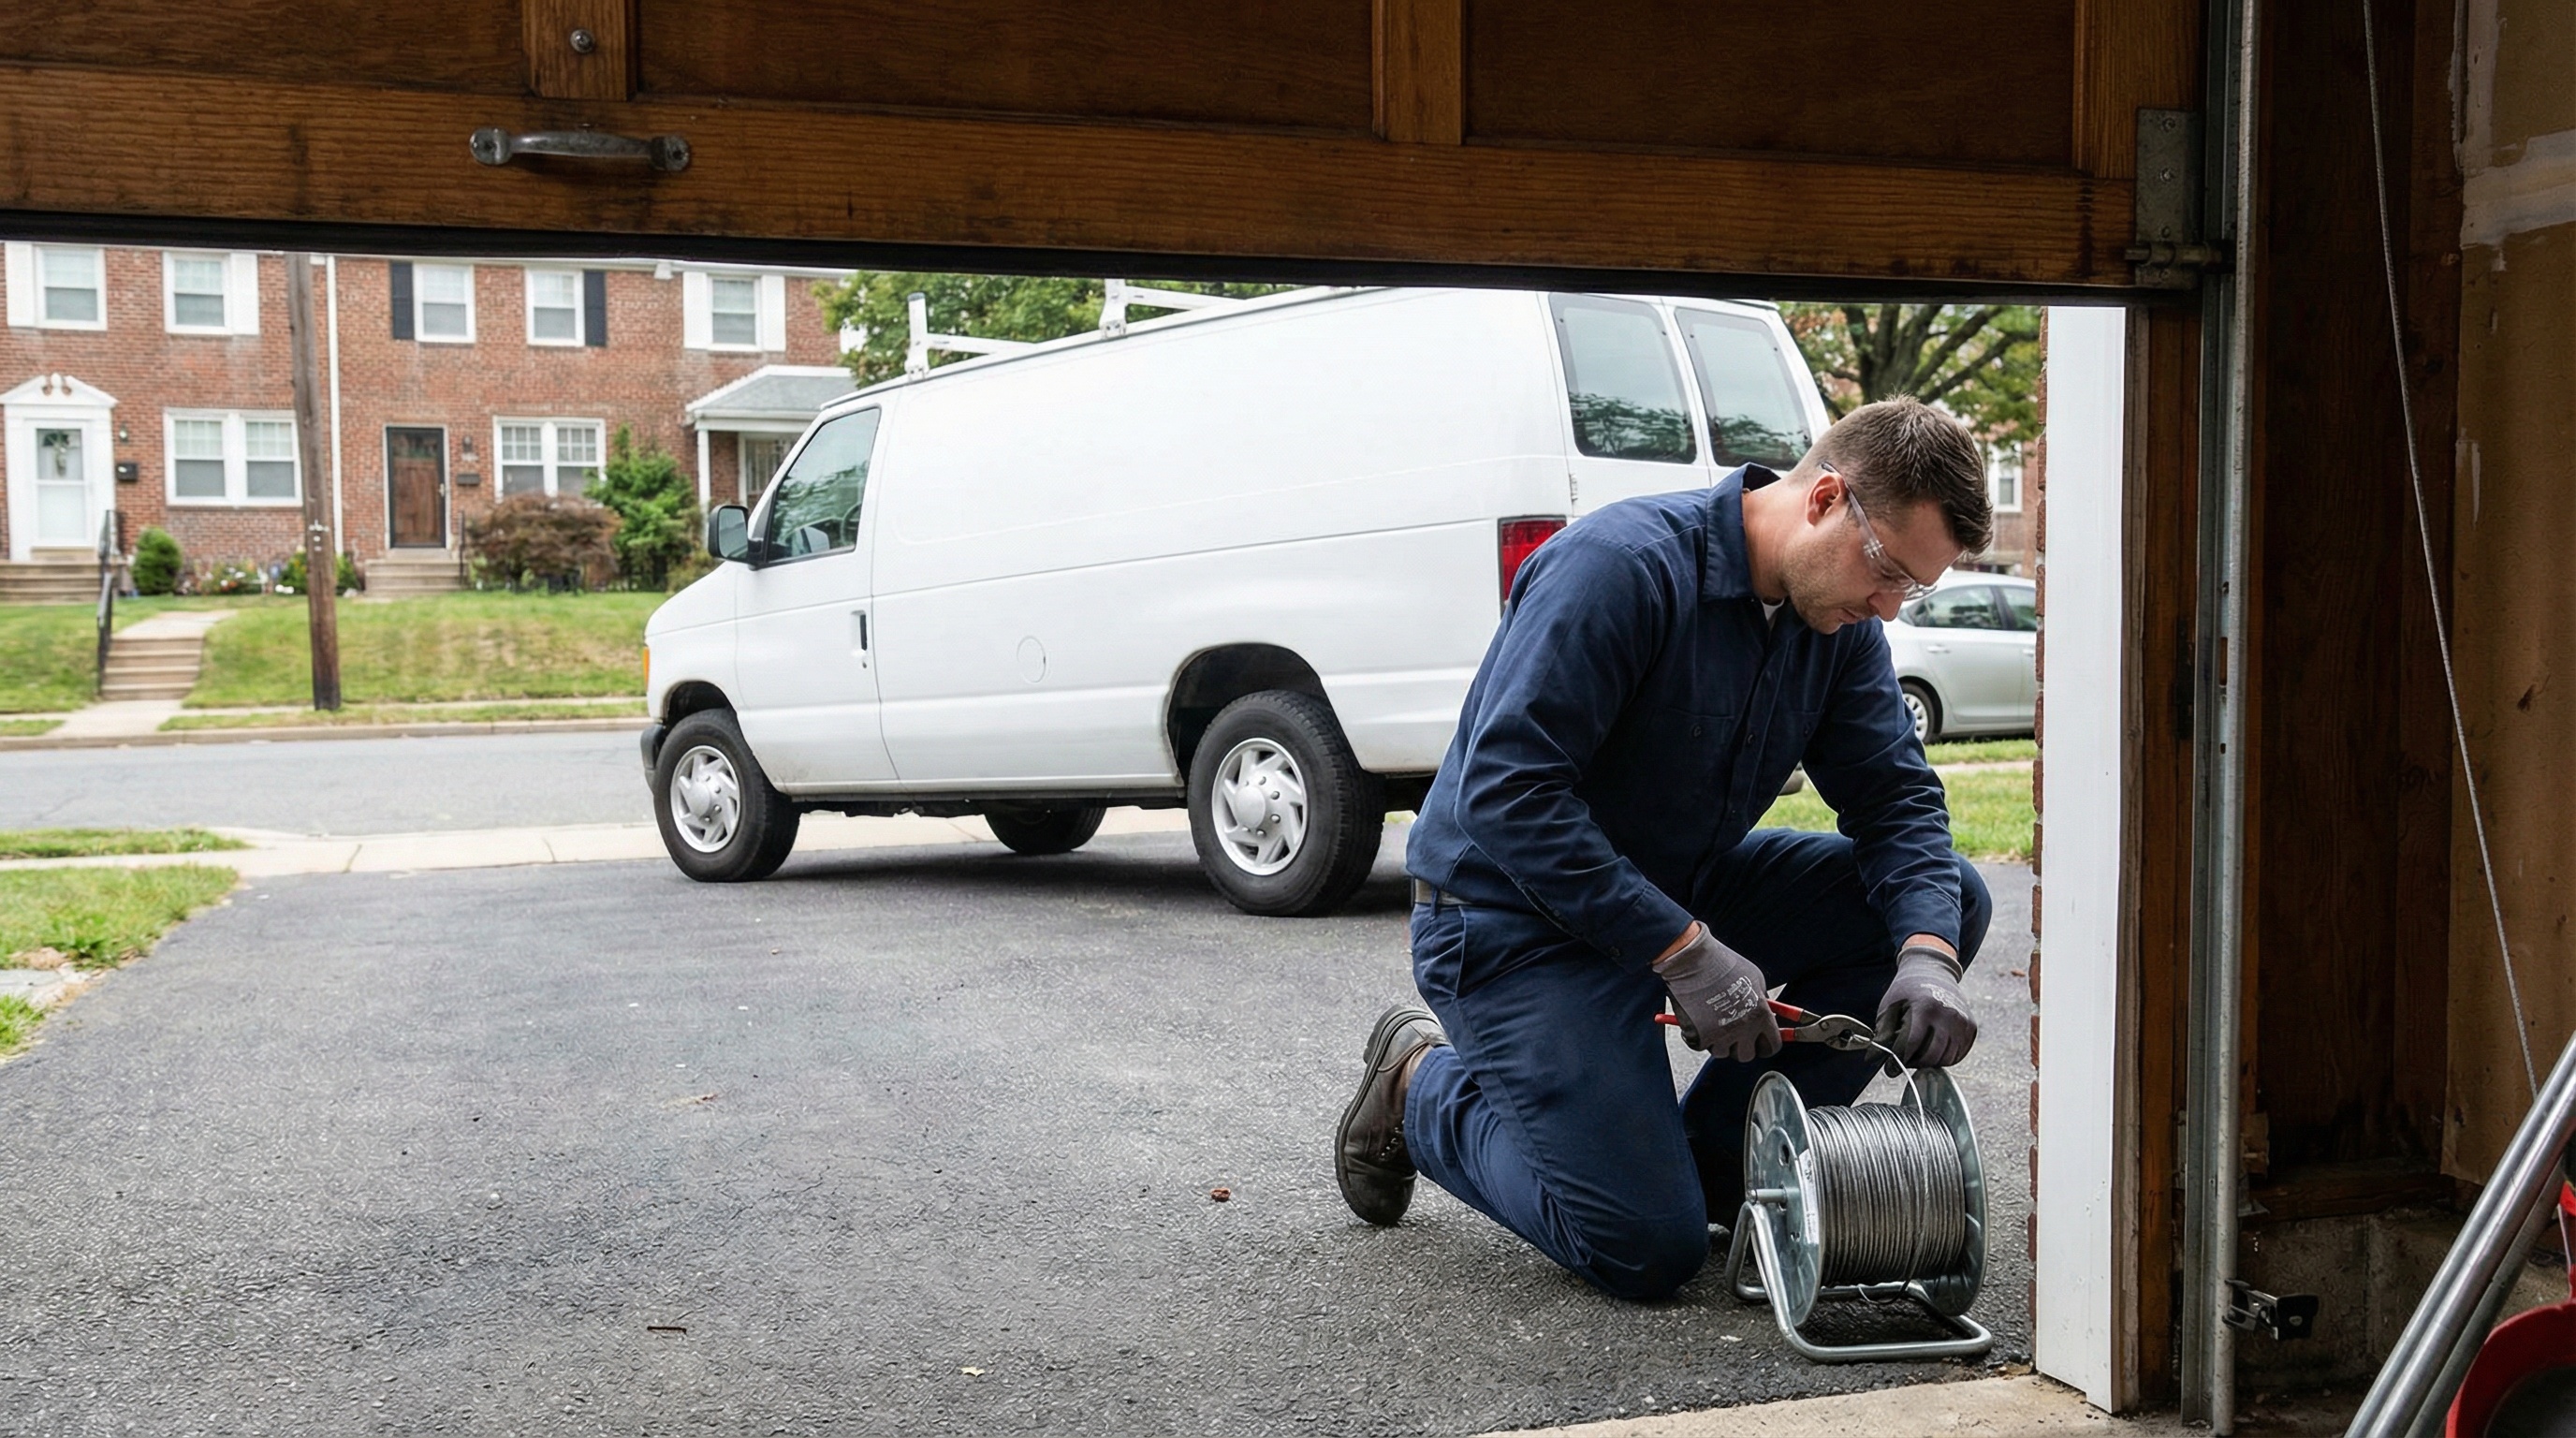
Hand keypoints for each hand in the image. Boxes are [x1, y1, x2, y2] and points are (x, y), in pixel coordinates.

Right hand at [1654, 924, 1780, 1061]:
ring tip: (1711, 1019)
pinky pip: (1700, 1046)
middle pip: (1747, 1055)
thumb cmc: (1723, 964)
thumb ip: (1762, 1001)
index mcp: (1761, 1016)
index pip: (1772, 1046)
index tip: (1759, 1042)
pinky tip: (1697, 1018)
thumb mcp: (1755, 978)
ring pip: (1722, 1052)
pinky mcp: (1698, 1037)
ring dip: (1717, 1041)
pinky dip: (1697, 1036)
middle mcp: (1743, 1029)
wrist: (1692, 960)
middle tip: (1733, 1033)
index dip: (1765, 1045)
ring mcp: (1720, 1036)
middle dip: (1740, 1046)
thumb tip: (1765, 1015)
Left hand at [1875, 944, 1976, 1067]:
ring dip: (1929, 1063)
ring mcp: (1963, 1021)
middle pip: (1932, 1055)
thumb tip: (1874, 1059)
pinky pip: (1958, 1055)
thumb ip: (1884, 1033)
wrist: (1933, 972)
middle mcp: (1948, 1014)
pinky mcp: (1971, 1027)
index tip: (1889, 1069)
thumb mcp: (1890, 1007)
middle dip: (1915, 1064)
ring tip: (1916, 1055)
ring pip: (1946, 1059)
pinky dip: (1944, 1059)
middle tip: (1904, 1062)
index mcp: (1925, 1007)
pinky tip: (1931, 1051)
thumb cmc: (1906, 991)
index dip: (1899, 1060)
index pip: (1912, 1044)